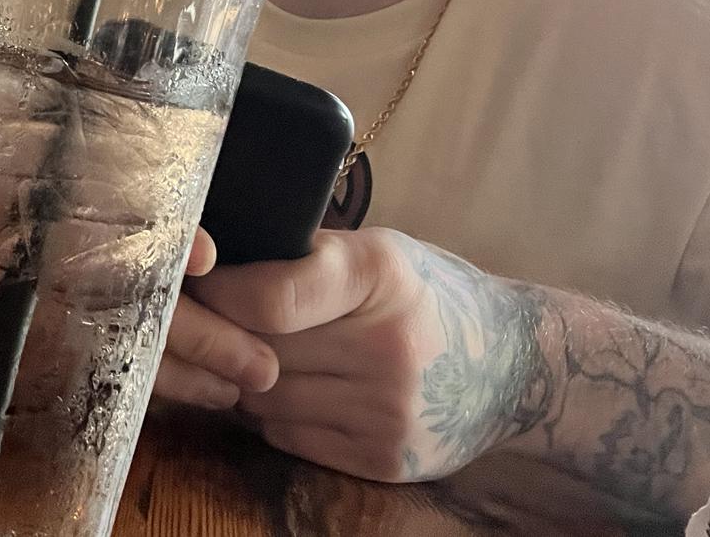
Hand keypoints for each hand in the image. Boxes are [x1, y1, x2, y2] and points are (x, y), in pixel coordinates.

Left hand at [161, 227, 543, 483]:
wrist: (511, 365)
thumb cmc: (424, 293)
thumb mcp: (375, 251)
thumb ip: (300, 259)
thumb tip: (206, 270)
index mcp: (382, 275)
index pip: (269, 299)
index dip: (221, 294)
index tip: (198, 287)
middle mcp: (389, 347)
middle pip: (261, 351)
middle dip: (230, 337)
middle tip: (216, 323)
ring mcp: (389, 412)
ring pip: (265, 399)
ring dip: (249, 378)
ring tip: (261, 355)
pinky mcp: (385, 460)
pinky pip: (288, 436)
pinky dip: (276, 415)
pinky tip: (295, 389)